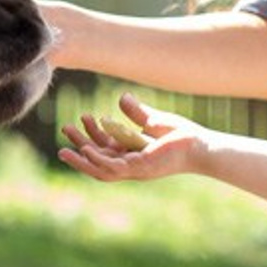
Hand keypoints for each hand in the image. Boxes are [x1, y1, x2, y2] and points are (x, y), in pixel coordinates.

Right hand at [58, 92, 204, 181]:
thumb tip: (122, 97)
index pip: (104, 147)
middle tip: (64, 130)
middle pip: (97, 160)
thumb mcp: (154, 120)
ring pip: (101, 170)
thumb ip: (136, 112)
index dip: (91, 134)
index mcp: (131, 154)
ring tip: (64, 150)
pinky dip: (98, 161)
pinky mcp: (141, 169)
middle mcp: (130, 165)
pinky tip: (86, 150)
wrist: (202, 146)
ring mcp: (135, 170)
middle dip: (79, 148)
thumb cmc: (182, 136)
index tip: (82, 116)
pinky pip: (114, 168)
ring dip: (82, 161)